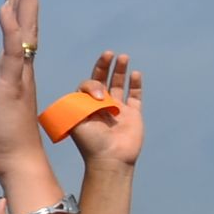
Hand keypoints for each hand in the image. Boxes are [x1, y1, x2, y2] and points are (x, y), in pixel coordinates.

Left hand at [0, 0, 48, 181]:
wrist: (14, 159)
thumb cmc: (1, 134)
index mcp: (15, 64)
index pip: (17, 22)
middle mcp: (22, 62)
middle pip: (26, 14)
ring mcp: (20, 71)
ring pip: (24, 25)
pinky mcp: (13, 85)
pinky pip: (13, 52)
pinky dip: (10, 29)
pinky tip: (6, 7)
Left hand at [64, 50, 143, 168]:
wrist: (110, 159)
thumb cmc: (91, 142)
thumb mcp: (78, 119)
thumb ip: (81, 101)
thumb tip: (96, 91)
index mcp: (85, 106)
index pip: (88, 85)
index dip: (93, 85)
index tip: (98, 96)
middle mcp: (101, 106)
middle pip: (103, 80)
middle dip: (105, 66)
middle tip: (109, 54)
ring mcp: (118, 109)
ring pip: (119, 84)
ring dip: (120, 70)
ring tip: (123, 57)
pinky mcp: (133, 114)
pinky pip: (135, 96)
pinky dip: (135, 84)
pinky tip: (135, 73)